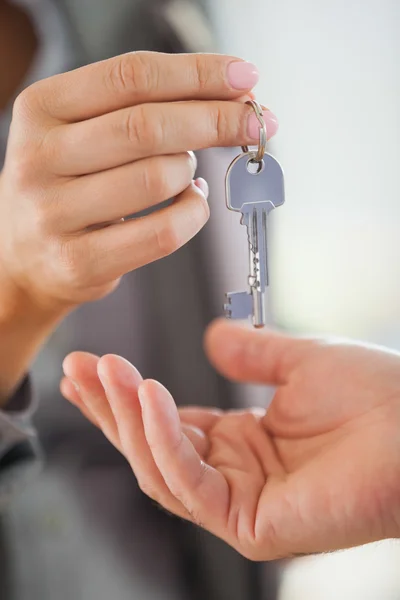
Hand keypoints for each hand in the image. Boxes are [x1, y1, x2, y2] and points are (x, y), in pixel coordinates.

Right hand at [0, 51, 276, 313]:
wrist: (22, 257)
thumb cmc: (66, 186)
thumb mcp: (78, 132)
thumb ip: (137, 109)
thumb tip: (226, 96)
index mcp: (42, 109)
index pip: (132, 76)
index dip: (197, 73)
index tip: (245, 76)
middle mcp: (40, 158)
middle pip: (149, 126)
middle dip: (216, 119)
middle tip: (256, 121)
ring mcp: (56, 214)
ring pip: (158, 178)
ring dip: (191, 171)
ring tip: (187, 170)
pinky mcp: (79, 261)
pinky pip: (162, 233)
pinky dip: (193, 215)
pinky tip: (192, 203)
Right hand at [61, 320, 399, 559]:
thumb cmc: (377, 398)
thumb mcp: (300, 363)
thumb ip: (250, 351)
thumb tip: (209, 337)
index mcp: (243, 443)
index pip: (167, 424)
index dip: (128, 396)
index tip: (97, 362)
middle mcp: (235, 475)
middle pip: (152, 448)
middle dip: (111, 408)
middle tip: (81, 368)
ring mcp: (240, 505)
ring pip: (161, 469)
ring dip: (128, 418)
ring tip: (107, 373)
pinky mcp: (252, 525)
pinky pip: (191, 483)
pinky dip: (164, 439)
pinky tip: (148, 396)